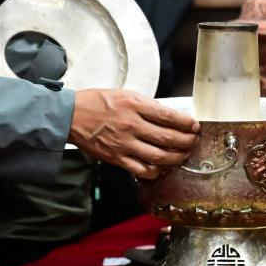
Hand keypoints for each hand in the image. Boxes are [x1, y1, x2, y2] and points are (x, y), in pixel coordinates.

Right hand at [68, 89, 199, 178]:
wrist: (71, 116)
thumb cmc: (97, 103)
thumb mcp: (125, 95)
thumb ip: (147, 106)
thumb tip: (168, 116)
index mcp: (134, 105)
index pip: (169, 116)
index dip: (186, 123)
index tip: (194, 125)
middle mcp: (131, 125)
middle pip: (168, 138)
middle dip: (187, 141)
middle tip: (193, 141)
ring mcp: (124, 144)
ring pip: (159, 156)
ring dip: (176, 157)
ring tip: (183, 154)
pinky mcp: (117, 158)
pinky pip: (142, 170)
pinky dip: (155, 171)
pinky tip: (160, 167)